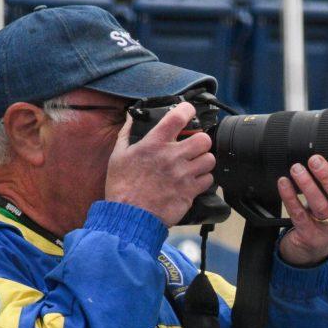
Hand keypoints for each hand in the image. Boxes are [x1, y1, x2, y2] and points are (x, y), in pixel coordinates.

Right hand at [104, 102, 215, 226]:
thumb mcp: (118, 156)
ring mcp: (183, 175)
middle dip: (200, 141)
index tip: (188, 112)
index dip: (188, 110)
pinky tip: (193, 181)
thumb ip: (126, 134)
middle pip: (203, 139)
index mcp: (154, 144)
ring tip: (194, 165)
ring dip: (203, 161)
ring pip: (209, 159)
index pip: (178, 116)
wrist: (129, 217)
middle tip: (193, 147)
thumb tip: (130, 118)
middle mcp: (172, 156)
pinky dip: (203, 180)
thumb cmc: (122, 188)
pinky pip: (208, 180)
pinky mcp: (190, 192)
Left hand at [276, 155, 327, 266]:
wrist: (310, 250)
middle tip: (315, 161)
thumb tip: (323, 161)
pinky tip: (284, 183)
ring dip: (307, 185)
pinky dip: (290, 197)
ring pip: (320, 207)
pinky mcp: (309, 237)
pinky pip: (299, 215)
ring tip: (297, 169)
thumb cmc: (325, 219)